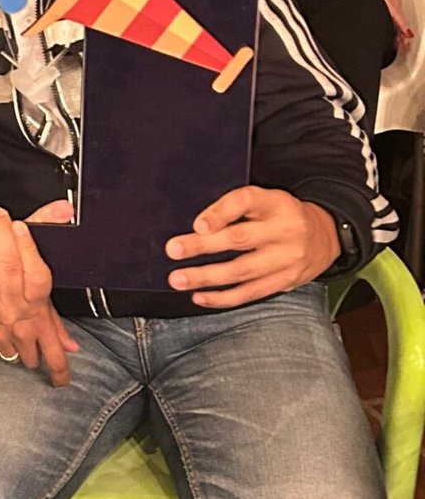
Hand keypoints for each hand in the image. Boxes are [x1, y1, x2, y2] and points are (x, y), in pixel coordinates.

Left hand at [0, 200, 79, 384]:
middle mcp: (10, 308)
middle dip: (0, 232)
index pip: (36, 275)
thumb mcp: (26, 253)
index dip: (26, 247)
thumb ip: (44, 227)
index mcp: (33, 299)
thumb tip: (63, 209)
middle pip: (8, 266)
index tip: (18, 225)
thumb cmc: (3, 276)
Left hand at [165, 186, 340, 308]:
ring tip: (179, 278)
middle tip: (174, 250)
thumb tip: (194, 226)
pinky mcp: (286, 281)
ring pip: (242, 271)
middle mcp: (284, 230)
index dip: (220, 212)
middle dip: (203, 246)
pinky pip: (251, 292)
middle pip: (240, 239)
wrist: (324, 236)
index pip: (246, 201)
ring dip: (206, 277)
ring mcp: (287, 259)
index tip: (198, 225)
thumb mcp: (265, 200)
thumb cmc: (280, 215)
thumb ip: (235, 208)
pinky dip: (223, 297)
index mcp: (276, 203)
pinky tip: (200, 296)